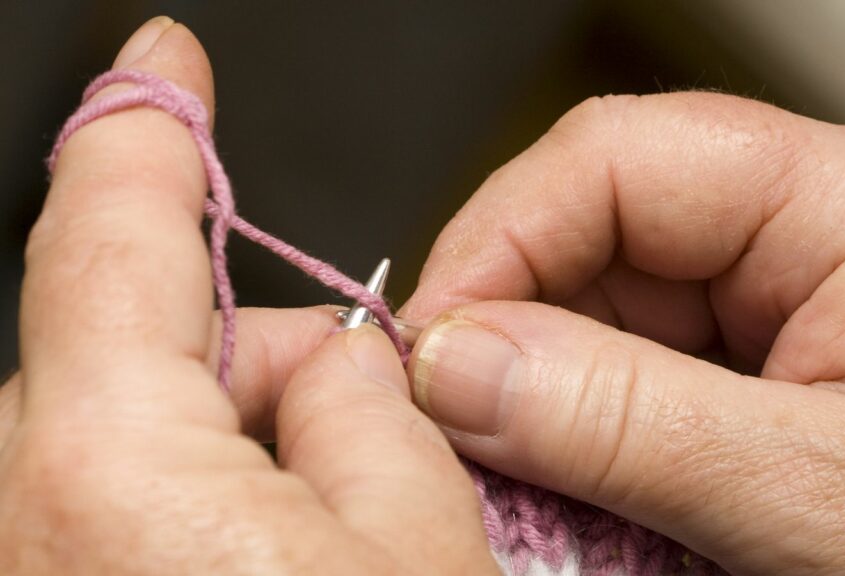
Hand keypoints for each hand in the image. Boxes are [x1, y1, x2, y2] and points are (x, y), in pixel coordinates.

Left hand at [0, 18, 495, 574]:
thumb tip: (342, 364)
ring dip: (224, 441)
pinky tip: (279, 555)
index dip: (146, 134)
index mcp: (114, 480)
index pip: (108, 242)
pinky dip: (186, 503)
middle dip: (248, 358)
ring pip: (113, 441)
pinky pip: (95, 510)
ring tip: (337, 522)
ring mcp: (27, 572)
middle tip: (360, 411)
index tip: (164, 61)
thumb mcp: (423, 547)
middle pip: (123, 356)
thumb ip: (376, 415)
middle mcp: (22, 531)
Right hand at [402, 94, 844, 573]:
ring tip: (523, 472)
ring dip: (541, 382)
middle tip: (456, 422)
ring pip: (598, 299)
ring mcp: (779, 291)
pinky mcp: (757, 355)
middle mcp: (810, 227)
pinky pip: (629, 361)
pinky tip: (577, 478)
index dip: (500, 237)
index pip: (620, 159)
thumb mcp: (819, 498)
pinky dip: (580, 421)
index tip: (429, 342)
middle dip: (512, 320)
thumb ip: (628, 425)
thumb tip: (455, 364)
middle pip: (597, 223)